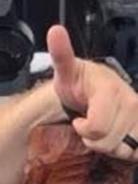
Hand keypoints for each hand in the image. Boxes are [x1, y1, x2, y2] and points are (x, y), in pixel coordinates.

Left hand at [47, 25, 137, 160]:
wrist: (94, 89)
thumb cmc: (79, 83)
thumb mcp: (66, 70)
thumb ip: (61, 54)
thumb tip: (55, 31)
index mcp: (110, 90)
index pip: (96, 127)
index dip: (84, 128)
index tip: (79, 119)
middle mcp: (131, 102)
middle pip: (108, 142)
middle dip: (94, 139)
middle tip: (90, 124)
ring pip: (122, 149)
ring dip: (108, 146)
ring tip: (103, 129)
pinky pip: (135, 152)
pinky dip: (124, 150)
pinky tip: (117, 137)